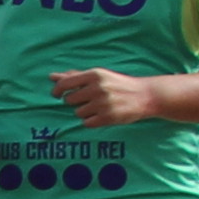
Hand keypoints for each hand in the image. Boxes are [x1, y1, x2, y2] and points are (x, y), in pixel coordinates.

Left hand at [48, 69, 163, 126]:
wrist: (146, 95)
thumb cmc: (118, 84)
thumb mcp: (99, 76)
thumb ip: (75, 76)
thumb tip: (52, 77)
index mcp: (95, 75)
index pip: (64, 84)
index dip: (57, 91)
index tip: (56, 95)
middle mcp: (98, 88)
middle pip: (69, 100)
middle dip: (76, 101)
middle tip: (90, 99)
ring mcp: (103, 103)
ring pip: (78, 112)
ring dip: (85, 112)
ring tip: (100, 107)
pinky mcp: (108, 117)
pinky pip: (86, 123)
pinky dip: (92, 121)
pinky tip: (103, 115)